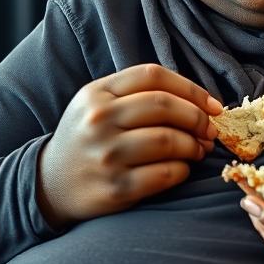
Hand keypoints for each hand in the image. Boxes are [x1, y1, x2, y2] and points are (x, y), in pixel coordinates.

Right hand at [38, 63, 221, 227]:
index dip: (192, 89)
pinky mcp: (116, 187)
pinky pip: (166, 174)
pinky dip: (183, 170)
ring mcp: (106, 154)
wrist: (50, 185)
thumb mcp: (98, 105)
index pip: (154, 76)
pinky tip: (181, 169)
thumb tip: (202, 104)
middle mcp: (98, 120)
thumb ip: (139, 94)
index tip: (212, 106)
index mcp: (97, 93)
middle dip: (198, 118)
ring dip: (194, 146)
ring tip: (197, 151)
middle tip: (210, 131)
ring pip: (169, 140)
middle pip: (165, 106)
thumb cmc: (88, 140)